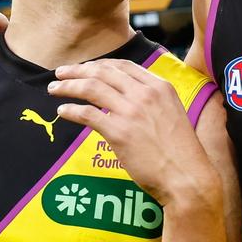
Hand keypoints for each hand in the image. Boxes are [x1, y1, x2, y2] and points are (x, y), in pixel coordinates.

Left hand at [49, 59, 218, 206]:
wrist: (187, 176)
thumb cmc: (181, 152)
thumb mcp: (172, 114)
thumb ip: (153, 101)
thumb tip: (130, 98)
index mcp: (160, 87)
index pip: (123, 66)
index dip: (99, 64)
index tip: (85, 68)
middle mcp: (145, 94)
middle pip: (103, 72)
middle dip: (78, 70)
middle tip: (61, 73)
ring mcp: (131, 112)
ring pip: (91, 88)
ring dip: (68, 86)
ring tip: (54, 88)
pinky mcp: (119, 132)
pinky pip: (87, 114)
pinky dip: (71, 110)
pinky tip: (62, 111)